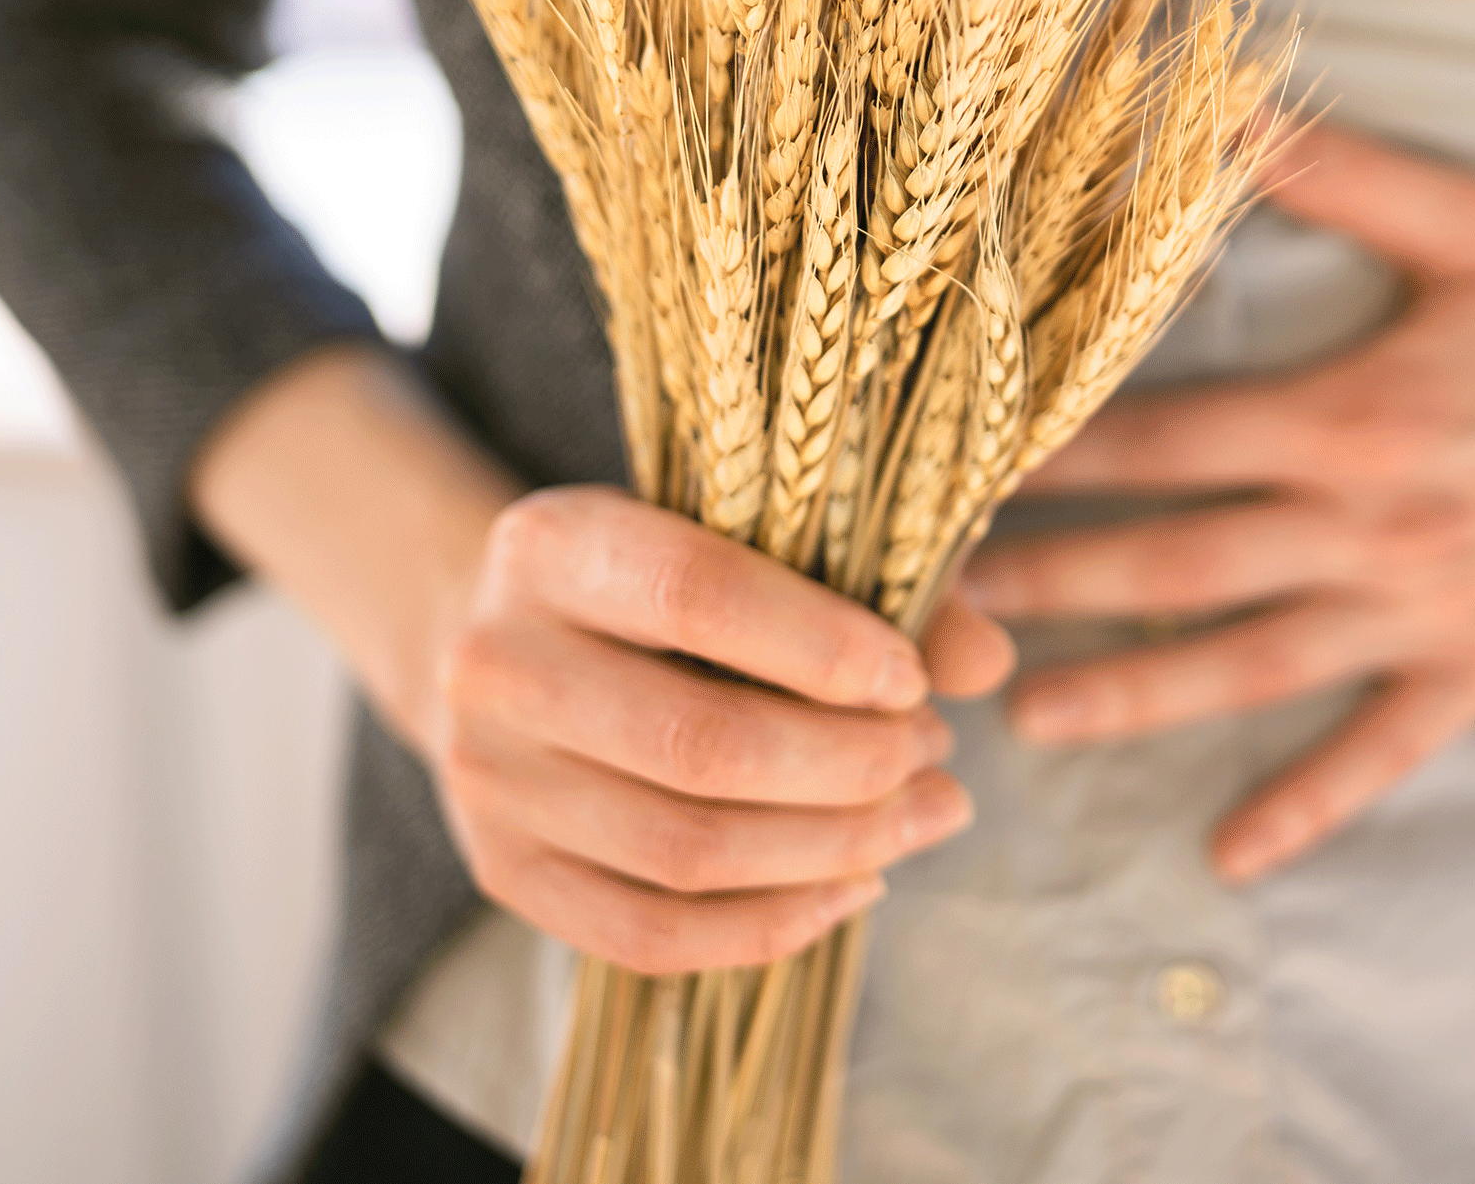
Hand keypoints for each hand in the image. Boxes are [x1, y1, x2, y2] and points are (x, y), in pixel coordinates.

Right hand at [424, 486, 1016, 974]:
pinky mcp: (503, 873)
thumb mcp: (746, 537)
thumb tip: (988, 662)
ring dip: (833, 847)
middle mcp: (493, 662)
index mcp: (550, 543)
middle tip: (936, 751)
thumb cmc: (662, 574)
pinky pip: (650, 937)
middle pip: (698, 743)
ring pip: (683, 851)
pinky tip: (855, 884)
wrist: (505, 638)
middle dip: (850, 763)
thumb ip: (873, 582)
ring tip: (924, 812)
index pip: (697, 595)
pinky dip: (772, 925)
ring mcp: (486, 780)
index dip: (822, 646)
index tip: (913, 680)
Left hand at [963, 124, 1474, 882]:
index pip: (1164, 442)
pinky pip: (1381, 750)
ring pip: (1249, 668)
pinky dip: (1306, 805)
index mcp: (1357, 413)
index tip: (951, 472)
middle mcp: (1378, 525)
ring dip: (1130, 697)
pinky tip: (1231, 855)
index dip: (1050, 459)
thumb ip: (1333, 169)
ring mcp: (1429, 609)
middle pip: (1176, 563)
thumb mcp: (1470, 220)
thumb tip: (1212, 101)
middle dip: (1048, 585)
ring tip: (1022, 719)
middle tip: (931, 610)